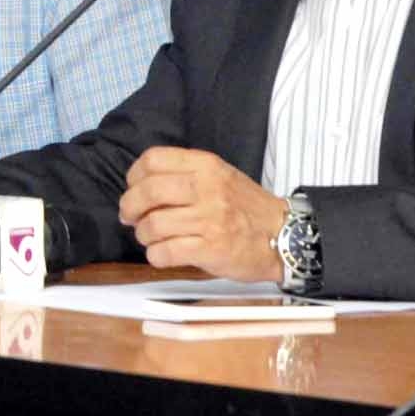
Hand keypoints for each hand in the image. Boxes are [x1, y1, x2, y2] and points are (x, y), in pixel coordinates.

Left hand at [117, 146, 286, 282]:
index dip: (134, 176)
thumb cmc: (246, 207)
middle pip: (147, 192)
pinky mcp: (211, 249)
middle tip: (130, 218)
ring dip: (143, 235)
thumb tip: (139, 187)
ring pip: (152, 225)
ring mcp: (209, 220)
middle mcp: (207, 189)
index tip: (134, 189)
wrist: (284, 235)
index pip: (153, 160)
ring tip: (151, 238)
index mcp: (206, 166)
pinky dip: (156, 255)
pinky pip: (165, 252)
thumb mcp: (219, 176)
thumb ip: (184, 175)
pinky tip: (163, 254)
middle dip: (130, 207)